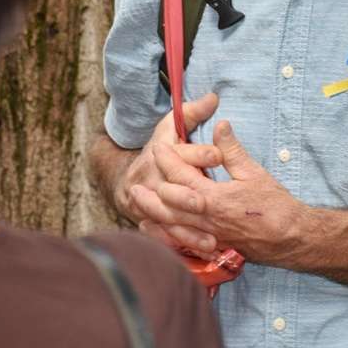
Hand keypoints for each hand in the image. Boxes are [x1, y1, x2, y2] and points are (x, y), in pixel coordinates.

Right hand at [115, 94, 222, 242]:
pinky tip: (202, 251)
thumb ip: (192, 112)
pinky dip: (182, 244)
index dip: (200, 153)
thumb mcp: (171, 128)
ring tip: (212, 239)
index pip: (181, 151)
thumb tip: (214, 96)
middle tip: (207, 203)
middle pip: (171, 187)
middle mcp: (153, 178)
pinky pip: (166, 235)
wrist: (129, 180)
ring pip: (169, 216)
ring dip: (188, 229)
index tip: (218, 156)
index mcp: (160, 152)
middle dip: (189, 196)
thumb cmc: (160, 149)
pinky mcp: (151, 220)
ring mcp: (149, 202)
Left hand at [133, 120, 309, 265]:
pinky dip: (165, 234)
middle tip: (138, 180)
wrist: (289, 238)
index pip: (181, 175)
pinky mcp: (211, 247)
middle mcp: (206, 218)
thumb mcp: (255, 172)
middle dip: (150, 190)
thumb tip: (220, 125)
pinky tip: (158, 228)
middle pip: (167, 203)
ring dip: (151, 213)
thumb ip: (233, 150)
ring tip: (138, 203)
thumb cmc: (275, 205)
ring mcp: (207, 235)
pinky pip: (181, 242)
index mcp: (214, 197)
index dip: (167, 159)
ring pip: (170, 225)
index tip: (158, 148)